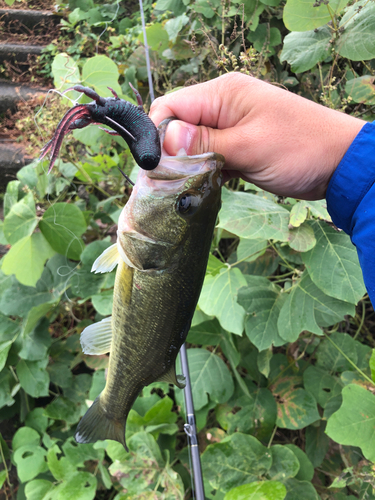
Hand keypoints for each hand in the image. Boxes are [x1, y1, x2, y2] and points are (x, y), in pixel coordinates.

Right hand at [149, 73, 364, 199]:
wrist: (338, 164)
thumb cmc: (298, 148)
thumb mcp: (248, 146)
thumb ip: (204, 142)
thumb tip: (165, 141)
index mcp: (222, 93)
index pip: (171, 106)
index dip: (157, 134)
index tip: (155, 166)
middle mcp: (223, 105)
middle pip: (179, 126)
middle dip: (172, 153)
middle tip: (170, 182)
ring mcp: (231, 126)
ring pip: (193, 144)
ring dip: (190, 164)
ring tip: (189, 186)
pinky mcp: (238, 145)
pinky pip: (210, 155)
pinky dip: (206, 170)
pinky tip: (208, 185)